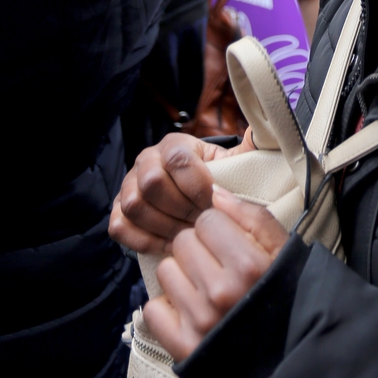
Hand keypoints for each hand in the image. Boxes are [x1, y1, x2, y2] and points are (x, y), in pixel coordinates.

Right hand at [109, 129, 254, 254]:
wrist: (193, 195)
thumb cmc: (216, 180)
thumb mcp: (233, 163)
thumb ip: (248, 148)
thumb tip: (259, 131)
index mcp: (175, 145)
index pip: (178, 159)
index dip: (197, 185)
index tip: (214, 203)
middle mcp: (147, 160)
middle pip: (152, 183)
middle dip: (180, 209)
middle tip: (201, 223)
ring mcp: (129, 185)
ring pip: (134, 205)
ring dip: (163, 226)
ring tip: (188, 236)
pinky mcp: (118, 210)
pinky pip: (119, 227)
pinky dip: (143, 240)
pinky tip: (168, 246)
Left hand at [143, 186, 286, 360]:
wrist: (286, 361)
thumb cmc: (286, 297)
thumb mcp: (284, 253)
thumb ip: (254, 217)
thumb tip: (216, 194)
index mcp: (249, 266)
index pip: (207, 220)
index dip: (218, 229)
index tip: (229, 244)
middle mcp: (221, 293)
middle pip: (183, 242)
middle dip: (197, 249)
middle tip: (217, 267)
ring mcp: (199, 322)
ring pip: (165, 271)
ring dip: (182, 277)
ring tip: (205, 290)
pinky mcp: (182, 348)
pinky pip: (153, 309)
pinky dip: (167, 308)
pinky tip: (190, 312)